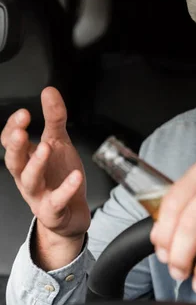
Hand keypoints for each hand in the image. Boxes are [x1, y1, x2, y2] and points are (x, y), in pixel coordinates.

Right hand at [1, 87, 89, 243]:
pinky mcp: (52, 211)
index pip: (11, 142)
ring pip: (30, 181)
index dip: (13, 128)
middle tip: (22, 131)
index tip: (23, 114)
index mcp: (26, 159)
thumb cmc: (60, 177)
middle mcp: (27, 177)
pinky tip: (75, 177)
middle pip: (14, 161)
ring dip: (36, 164)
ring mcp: (38, 195)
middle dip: (15, 146)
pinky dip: (65, 189)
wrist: (72, 213)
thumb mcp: (59, 143)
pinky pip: (57, 201)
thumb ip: (54, 119)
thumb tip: (49, 91)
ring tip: (46, 148)